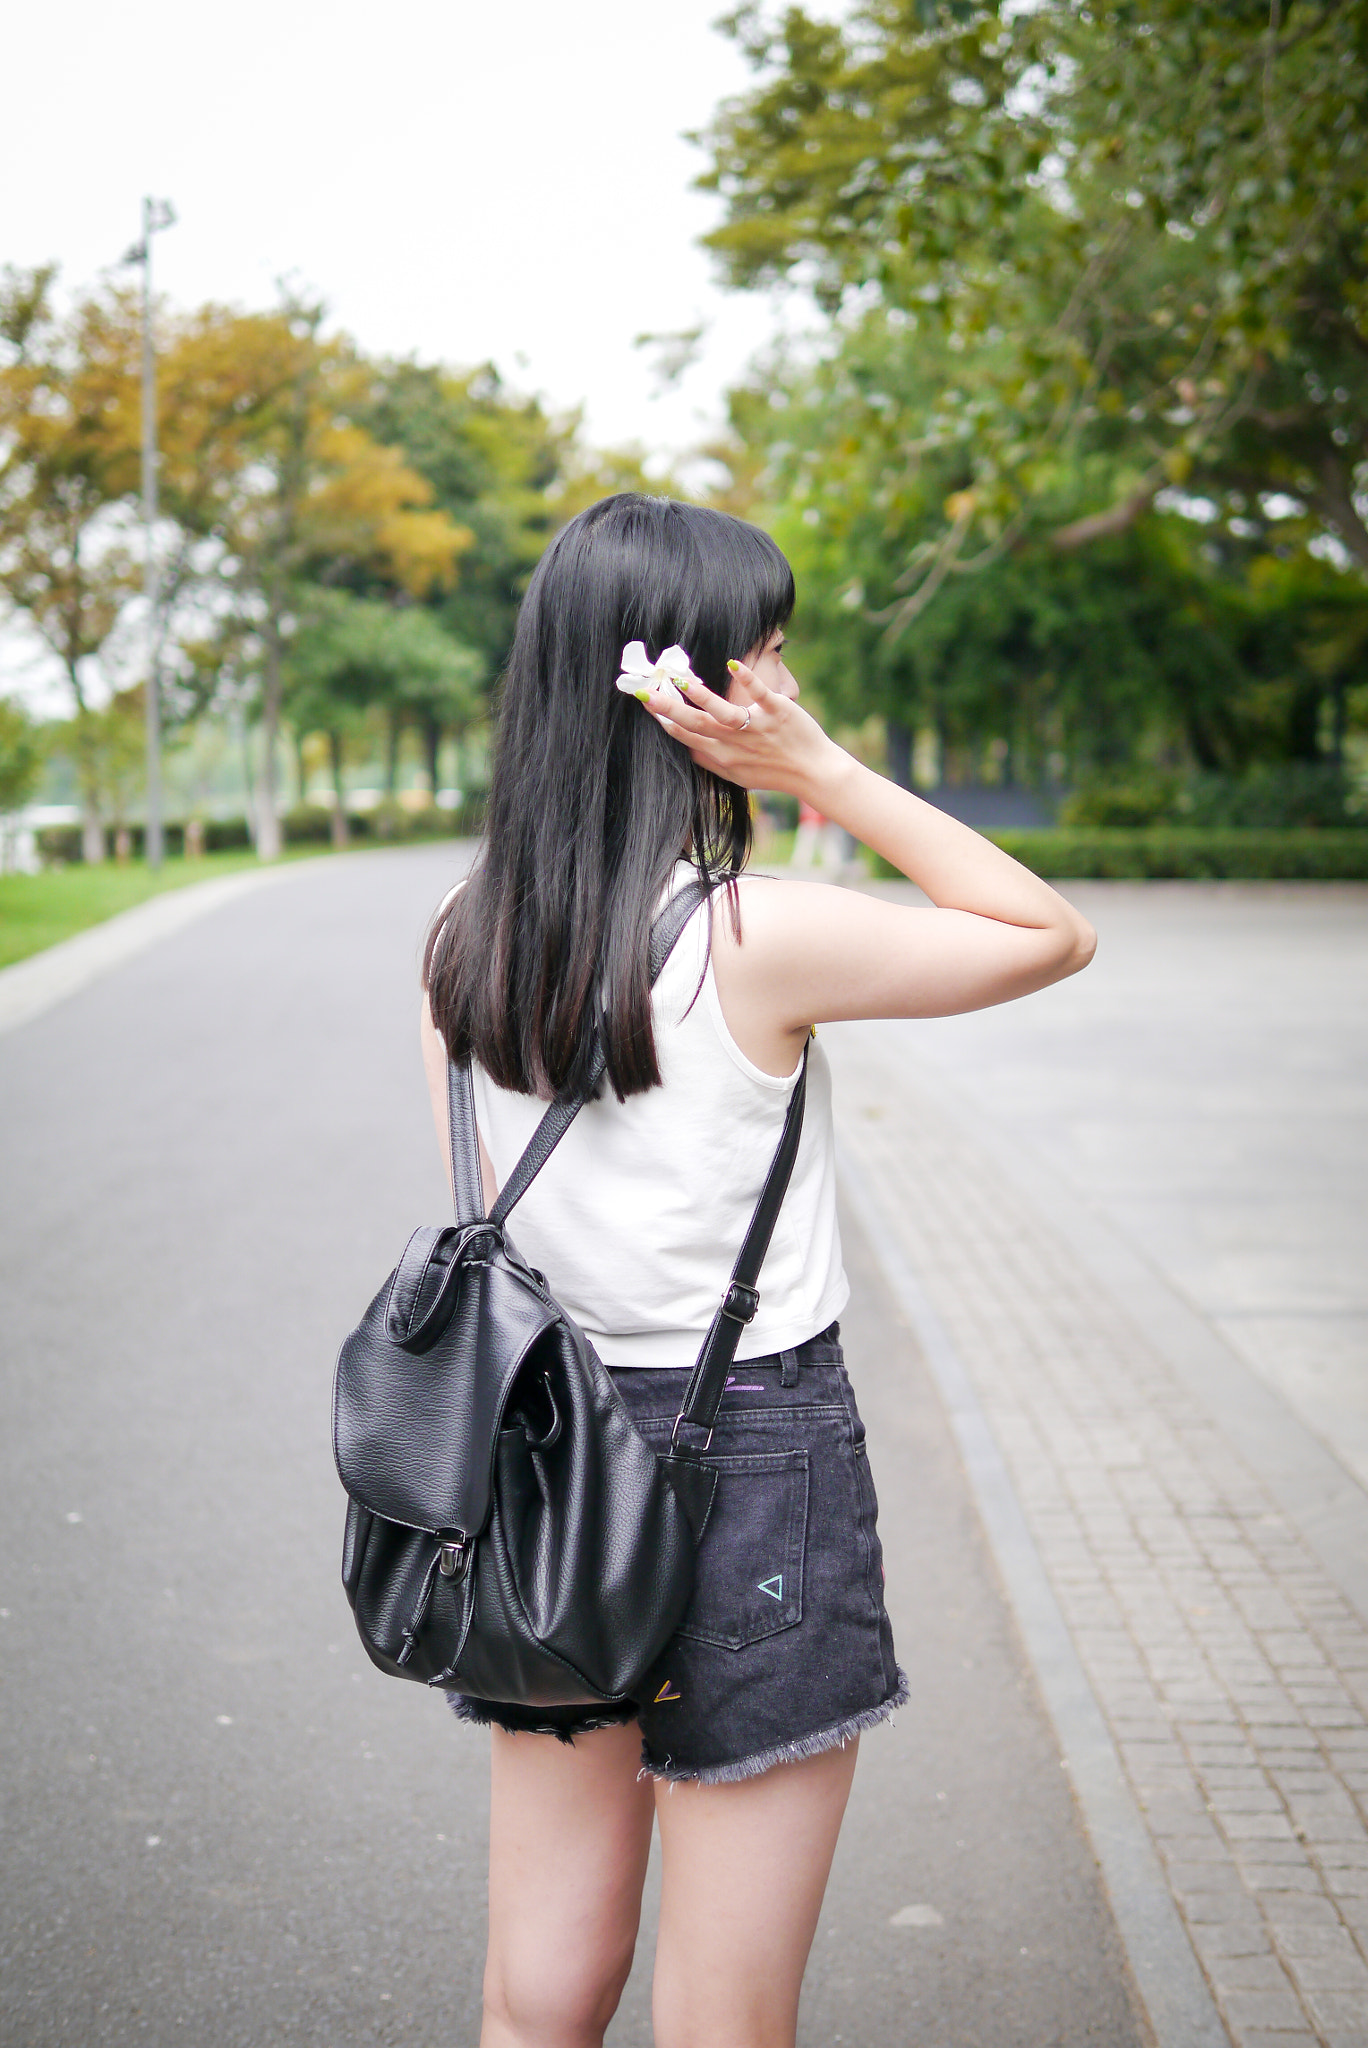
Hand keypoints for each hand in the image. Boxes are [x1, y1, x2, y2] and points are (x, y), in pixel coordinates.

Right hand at [642, 659, 840, 800]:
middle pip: (695, 724)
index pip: (685, 736)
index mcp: (722, 757)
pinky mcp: (777, 713)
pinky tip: (732, 664)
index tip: (645, 702)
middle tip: (644, 692)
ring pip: (722, 713)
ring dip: (701, 696)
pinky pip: (760, 695)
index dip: (663, 720)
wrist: (813, 773)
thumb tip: (685, 746)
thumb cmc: (773, 773)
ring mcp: (756, 728)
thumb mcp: (736, 774)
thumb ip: (709, 759)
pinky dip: (747, 680)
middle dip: (668, 708)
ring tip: (681, 680)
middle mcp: (735, 744)